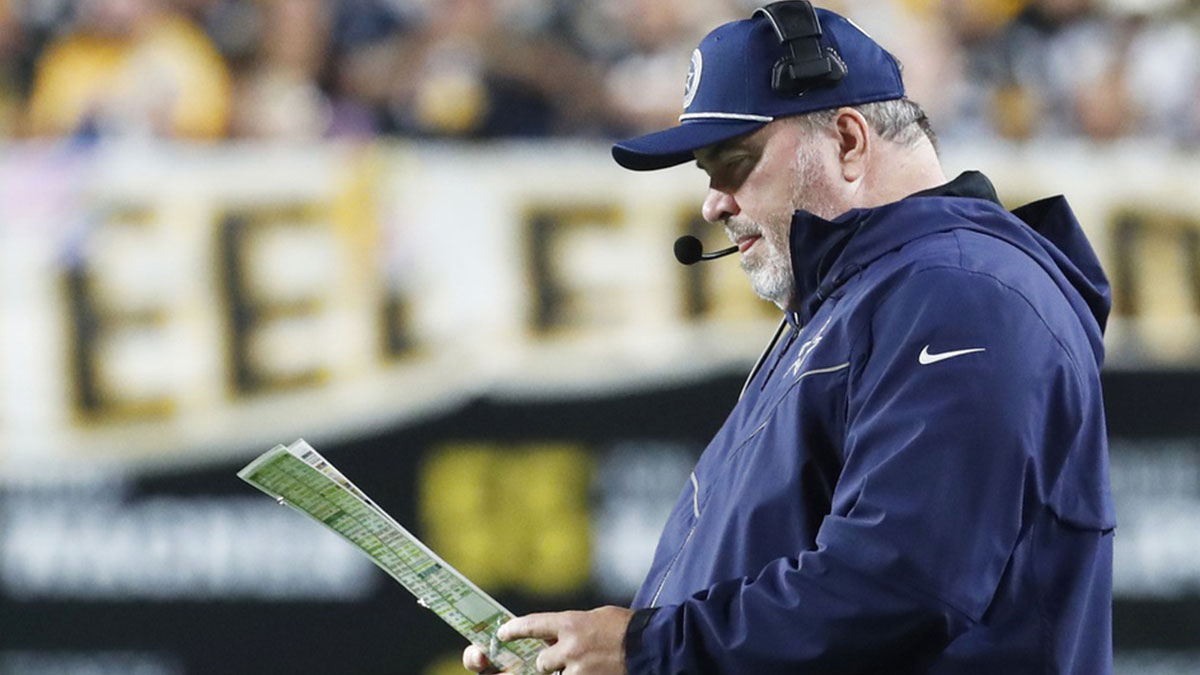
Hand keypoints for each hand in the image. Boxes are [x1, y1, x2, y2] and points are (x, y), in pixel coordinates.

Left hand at [461, 606, 632, 673]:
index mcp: (572, 624)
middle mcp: (571, 647)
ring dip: (563, 673)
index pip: (532, 626)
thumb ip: (573, 628)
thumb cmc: (627, 628)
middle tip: (550, 663)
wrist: (655, 646)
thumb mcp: (596, 618)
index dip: (513, 630)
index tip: (502, 634)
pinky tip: (591, 670)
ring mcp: (580, 669)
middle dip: (544, 665)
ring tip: (585, 664)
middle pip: (540, 663)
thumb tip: (555, 639)